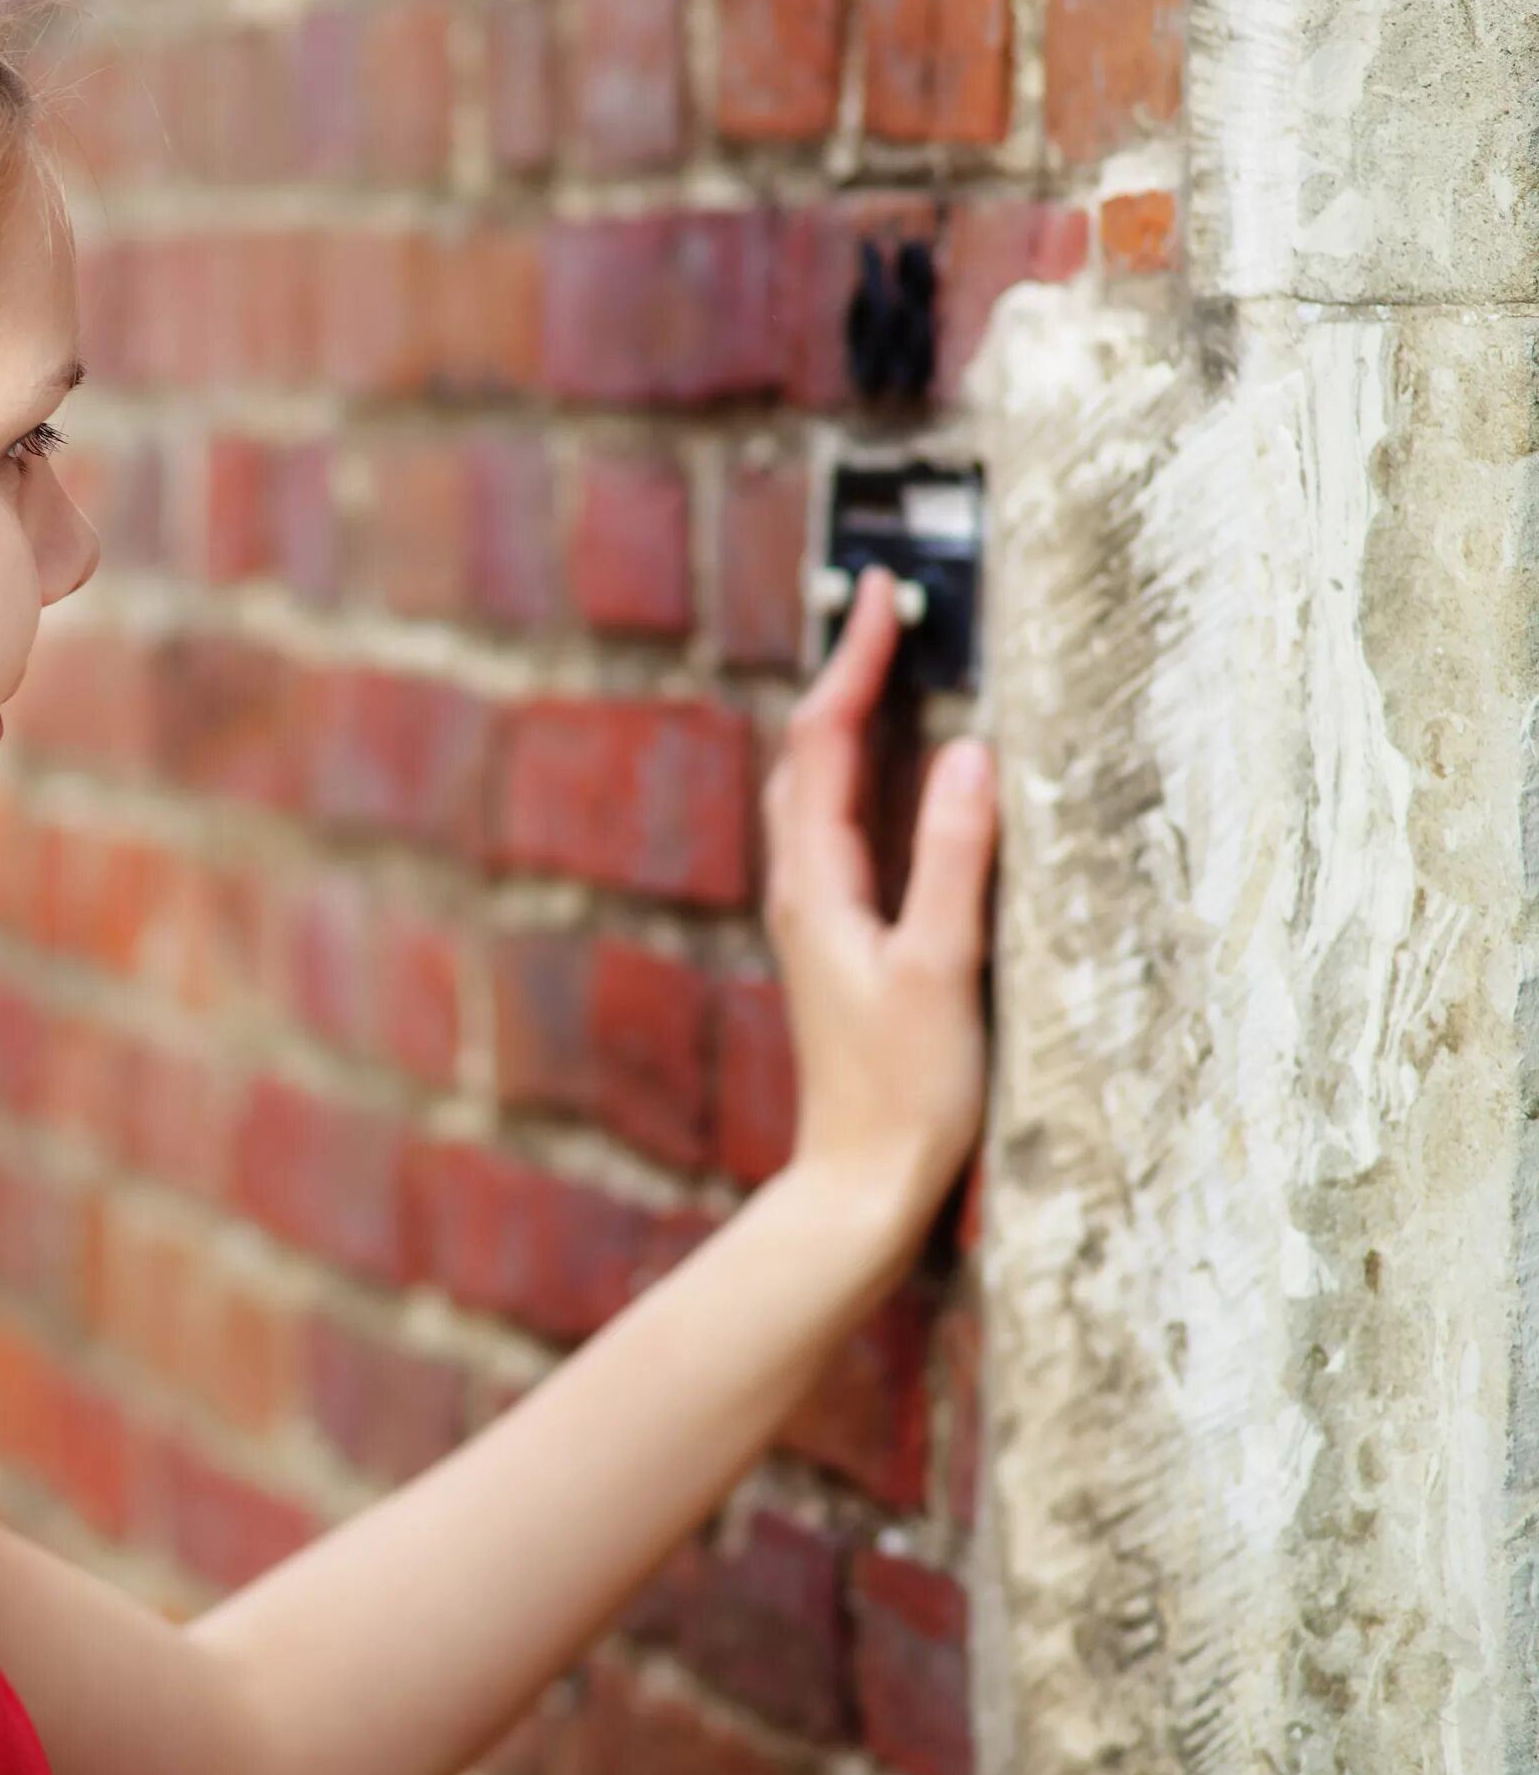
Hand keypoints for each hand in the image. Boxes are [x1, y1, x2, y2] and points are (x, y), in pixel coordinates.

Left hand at [760, 565, 997, 1254]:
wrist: (862, 1186)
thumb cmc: (905, 1092)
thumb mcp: (942, 970)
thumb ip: (956, 861)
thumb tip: (972, 753)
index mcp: (817, 884)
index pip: (824, 740)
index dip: (855, 658)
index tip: (880, 588)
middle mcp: (802, 891)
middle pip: (807, 753)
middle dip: (844, 673)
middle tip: (884, 605)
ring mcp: (815, 918)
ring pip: (814, 792)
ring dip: (844, 722)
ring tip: (884, 664)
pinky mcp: (839, 945)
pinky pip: (837, 831)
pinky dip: (858, 778)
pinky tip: (888, 784)